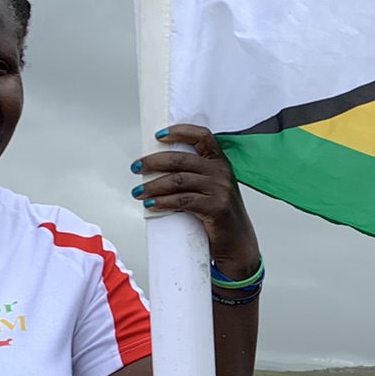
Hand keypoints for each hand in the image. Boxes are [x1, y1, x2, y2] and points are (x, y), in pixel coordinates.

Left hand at [132, 124, 258, 277]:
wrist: (238, 244)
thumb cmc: (220, 216)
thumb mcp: (212, 188)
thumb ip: (194, 175)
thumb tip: (159, 169)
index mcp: (220, 163)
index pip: (202, 136)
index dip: (180, 132)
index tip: (158, 136)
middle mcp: (221, 172)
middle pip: (181, 159)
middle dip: (153, 162)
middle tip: (137, 167)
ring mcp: (219, 189)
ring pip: (178, 180)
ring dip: (153, 185)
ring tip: (139, 192)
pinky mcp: (215, 207)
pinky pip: (183, 200)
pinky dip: (163, 202)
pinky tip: (152, 204)